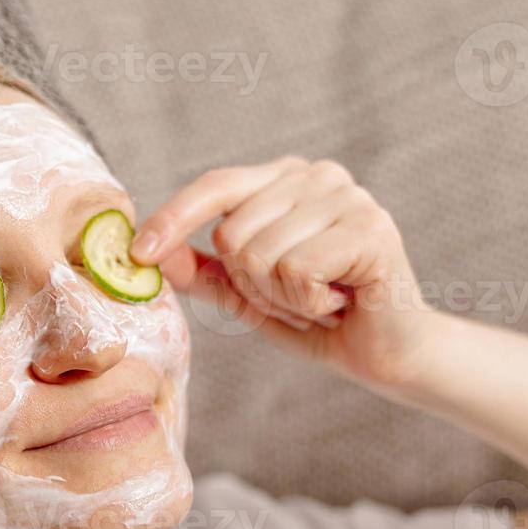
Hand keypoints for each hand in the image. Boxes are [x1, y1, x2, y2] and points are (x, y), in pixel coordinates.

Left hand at [132, 157, 440, 388]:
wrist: (389, 353)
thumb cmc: (319, 316)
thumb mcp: (249, 295)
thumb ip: (204, 273)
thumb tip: (154, 255)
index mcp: (285, 180)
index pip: (216, 186)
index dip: (173, 218)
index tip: (138, 251)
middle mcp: (317, 175)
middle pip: (232, 234)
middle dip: (252, 284)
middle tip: (297, 296)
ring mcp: (348, 197)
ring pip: (259, 256)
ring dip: (282, 298)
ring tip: (321, 299)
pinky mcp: (371, 227)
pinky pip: (295, 271)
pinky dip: (309, 303)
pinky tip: (341, 301)